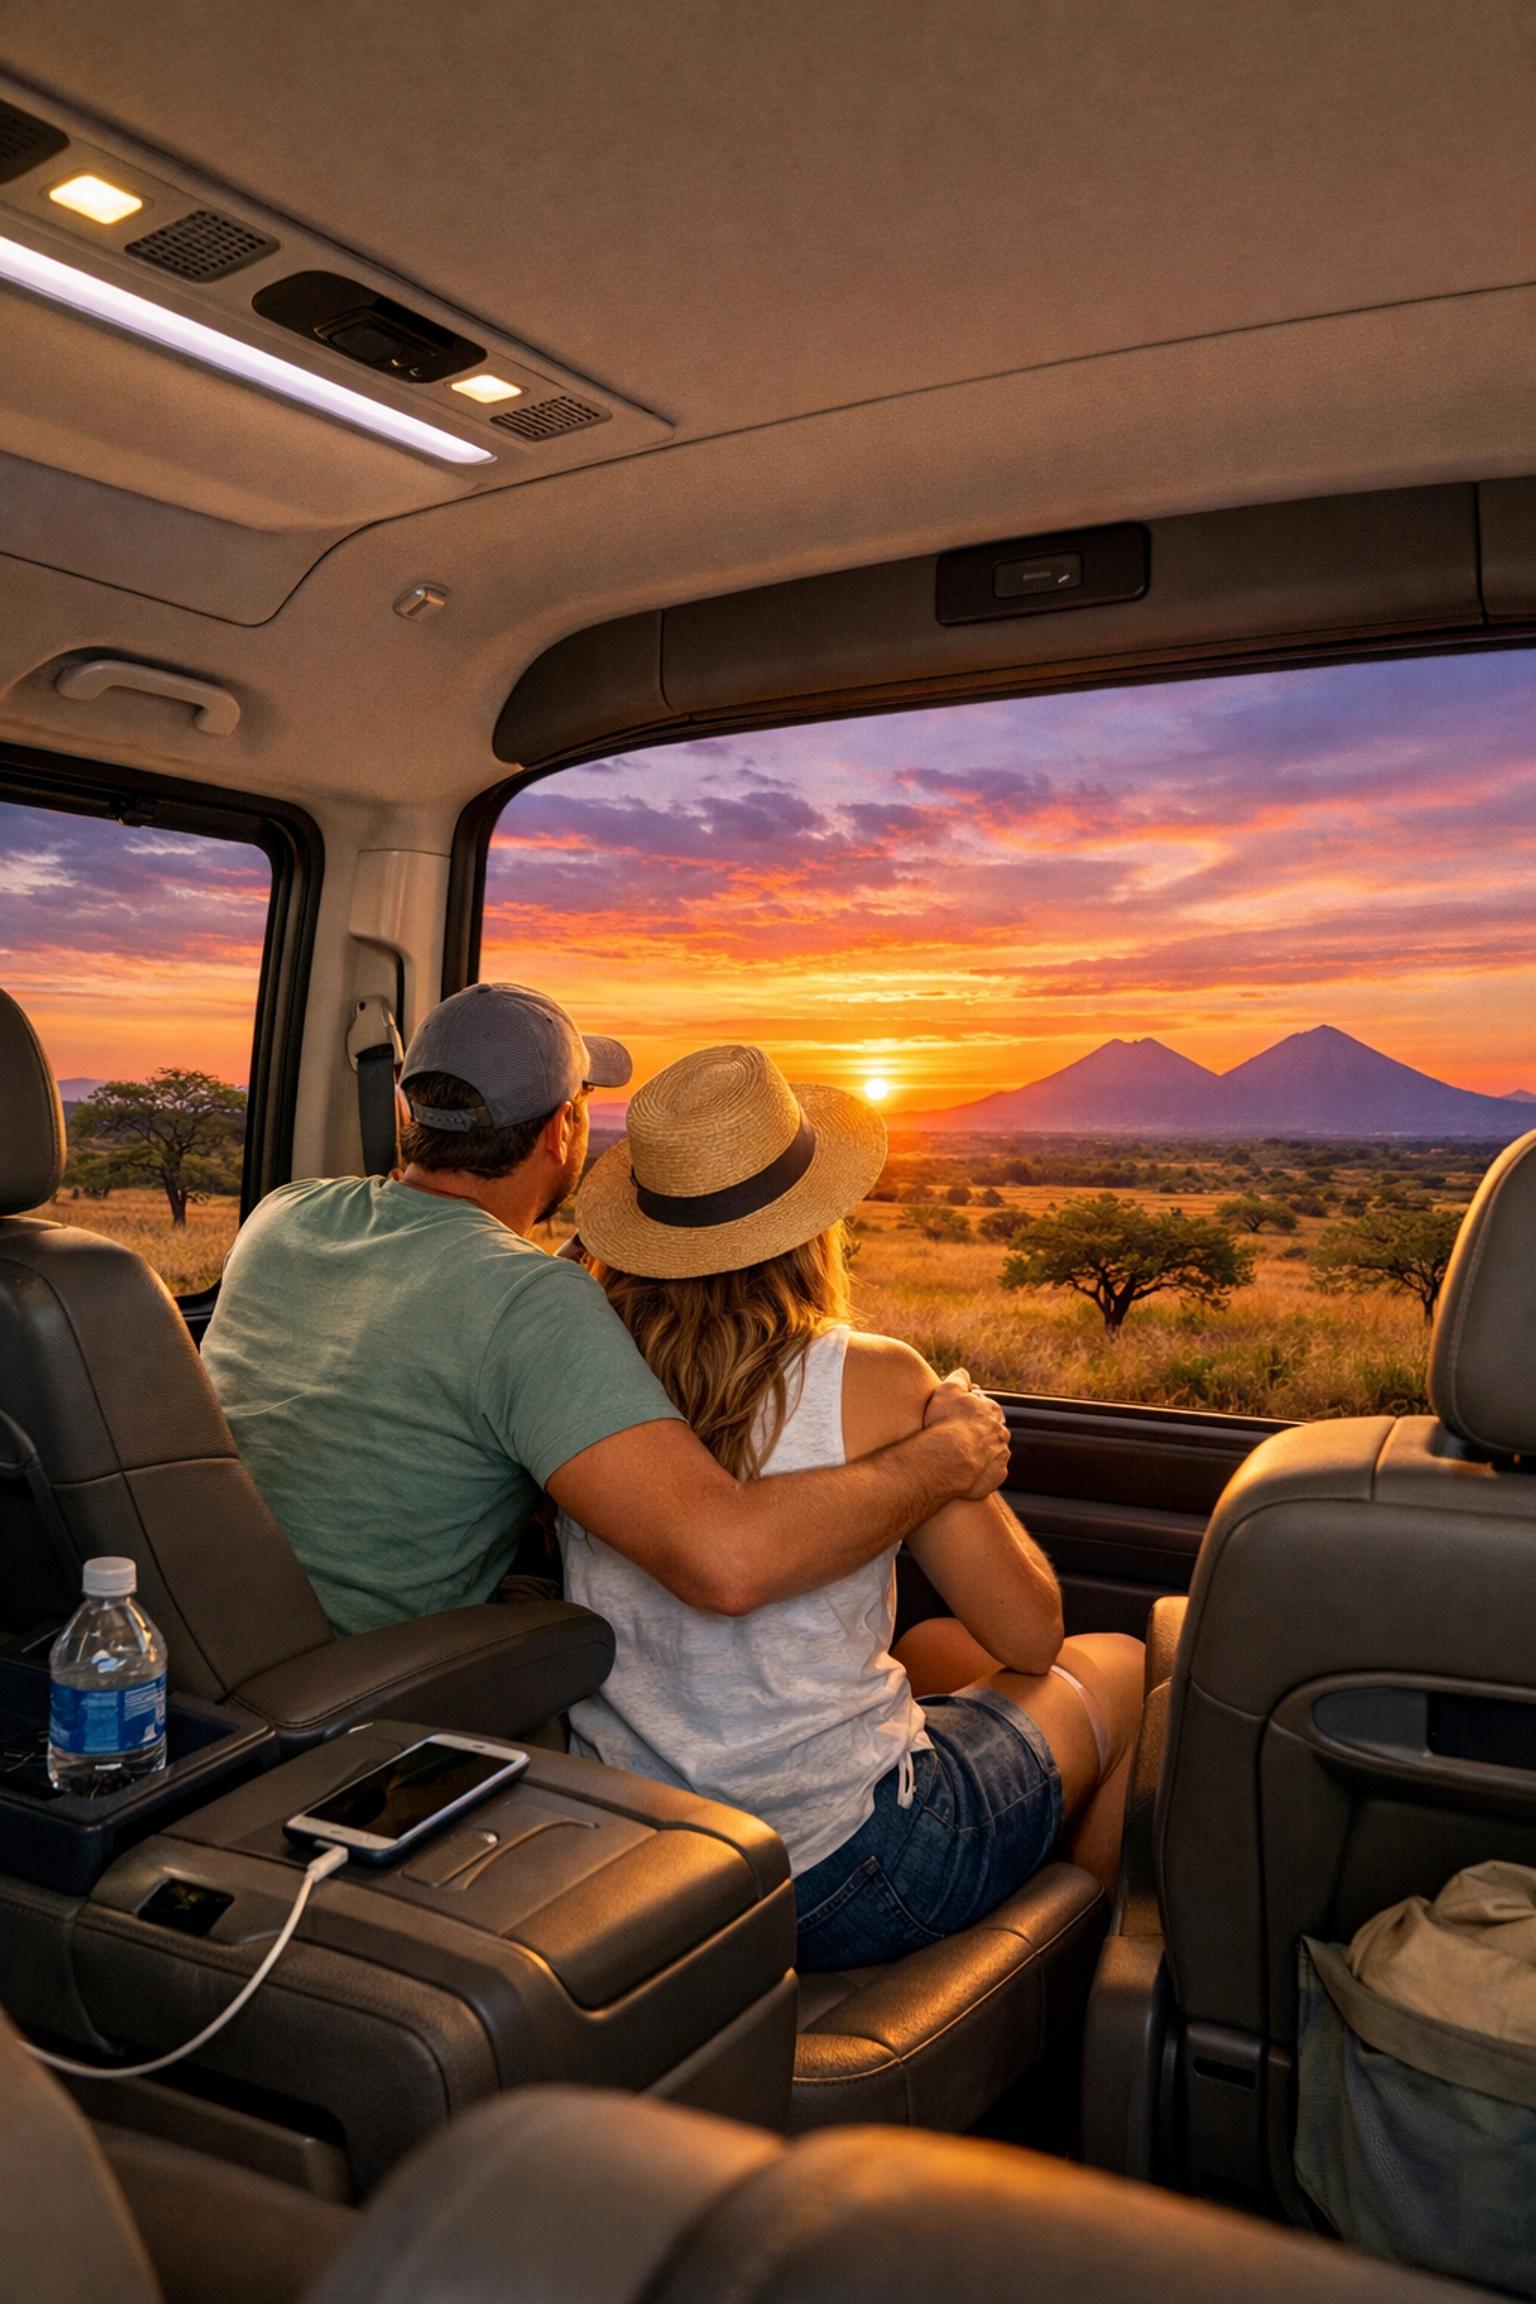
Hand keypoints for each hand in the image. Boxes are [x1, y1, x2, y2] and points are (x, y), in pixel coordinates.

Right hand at [922, 1368, 1010, 1498]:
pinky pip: (990, 1473)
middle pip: (992, 1431)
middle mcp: (1002, 1432)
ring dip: (981, 1454)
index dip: (972, 1412)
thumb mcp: (947, 1390)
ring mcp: (1001, 1455)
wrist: (949, 1459)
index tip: (959, 1417)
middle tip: (958, 1439)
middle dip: (979, 1434)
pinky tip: (965, 1473)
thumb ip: (958, 1378)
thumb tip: (963, 1373)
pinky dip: (981, 1472)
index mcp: (992, 1411)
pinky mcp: (997, 1476)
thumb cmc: (946, 1422)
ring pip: (993, 1453)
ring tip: (960, 1459)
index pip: (986, 1408)